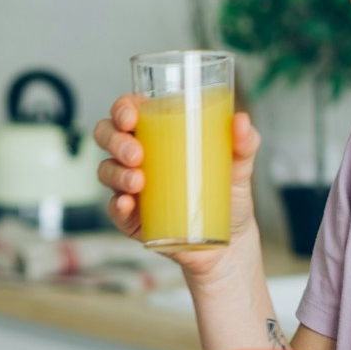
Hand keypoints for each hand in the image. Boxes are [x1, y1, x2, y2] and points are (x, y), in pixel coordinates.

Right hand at [92, 94, 262, 280]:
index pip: (128, 111)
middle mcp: (137, 156)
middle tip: (136, 153)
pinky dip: (116, 206)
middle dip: (115, 140)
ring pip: (106, 170)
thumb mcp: (239, 165)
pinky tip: (127, 203)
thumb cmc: (228, 194)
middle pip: (107, 136)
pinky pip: (114, 209)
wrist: (229, 240)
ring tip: (138, 181)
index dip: (121, 108)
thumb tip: (241, 121)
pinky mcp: (131, 218)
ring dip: (116, 172)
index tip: (132, 116)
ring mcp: (131, 187)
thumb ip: (244, 142)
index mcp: (157, 133)